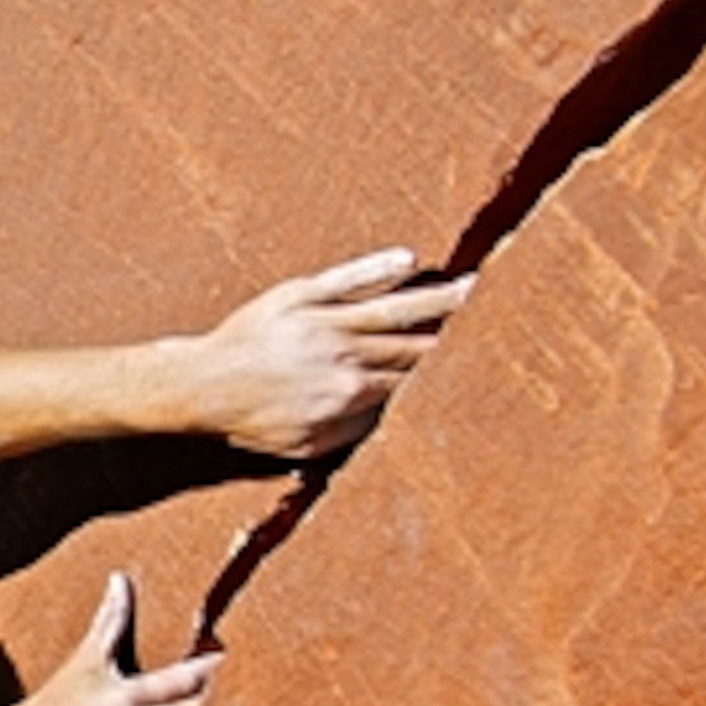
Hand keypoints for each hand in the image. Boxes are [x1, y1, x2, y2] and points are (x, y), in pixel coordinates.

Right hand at [26, 573, 216, 705]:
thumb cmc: (62, 694)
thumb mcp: (88, 655)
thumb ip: (111, 617)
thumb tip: (120, 581)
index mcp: (131, 696)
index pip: (183, 680)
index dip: (206, 667)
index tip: (221, 655)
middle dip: (203, 691)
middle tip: (211, 675)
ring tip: (195, 693)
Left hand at [191, 246, 473, 456]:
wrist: (199, 385)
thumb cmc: (249, 420)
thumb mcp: (302, 445)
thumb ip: (354, 431)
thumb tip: (393, 414)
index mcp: (349, 395)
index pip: (414, 381)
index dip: (451, 373)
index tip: (490, 365)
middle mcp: (344, 355)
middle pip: (414, 342)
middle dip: (460, 334)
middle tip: (507, 317)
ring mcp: (323, 321)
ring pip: (393, 307)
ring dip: (438, 299)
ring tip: (479, 286)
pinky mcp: (300, 295)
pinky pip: (347, 279)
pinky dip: (378, 268)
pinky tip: (410, 260)